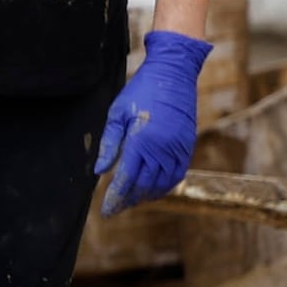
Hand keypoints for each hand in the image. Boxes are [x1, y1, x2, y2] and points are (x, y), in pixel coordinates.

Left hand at [93, 27, 209, 213]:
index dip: (115, 198)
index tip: (106, 212)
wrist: (173, 74)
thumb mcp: (117, 114)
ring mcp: (178, 148)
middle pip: (144, 185)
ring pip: (162, 183)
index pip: (126, 179)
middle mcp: (162, 148)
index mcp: (142, 141)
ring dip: (146, 195)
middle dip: (128, 200)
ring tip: (131, 200)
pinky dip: (164, 186)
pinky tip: (152, 189)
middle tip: (115, 208)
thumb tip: (99, 172)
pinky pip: (177, 174)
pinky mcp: (187, 145)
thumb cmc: (140, 92)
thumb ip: (109, 144)